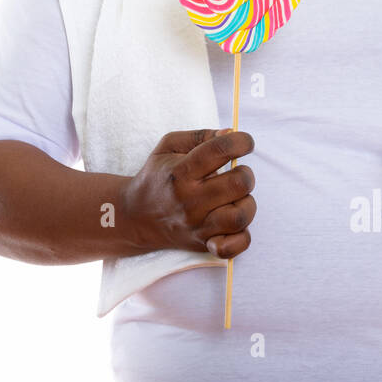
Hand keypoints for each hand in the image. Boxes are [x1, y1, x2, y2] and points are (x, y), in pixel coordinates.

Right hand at [122, 128, 255, 257]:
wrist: (134, 216)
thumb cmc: (158, 176)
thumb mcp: (168, 146)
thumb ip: (200, 136)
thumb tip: (230, 134)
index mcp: (181, 172)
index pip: (219, 150)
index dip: (241, 141)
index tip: (245, 142)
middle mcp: (190, 200)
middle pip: (238, 184)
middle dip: (246, 173)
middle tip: (237, 173)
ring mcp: (197, 225)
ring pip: (240, 216)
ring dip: (246, 203)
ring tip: (235, 198)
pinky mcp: (202, 244)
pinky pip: (232, 248)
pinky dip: (240, 237)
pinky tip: (232, 223)